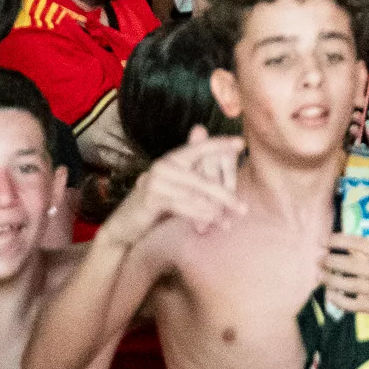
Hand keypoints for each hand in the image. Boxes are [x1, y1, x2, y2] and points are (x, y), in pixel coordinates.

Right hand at [106, 127, 246, 243]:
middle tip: (243, 208)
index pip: (200, 148)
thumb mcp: (177, 189)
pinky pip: (182, 206)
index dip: (220, 144)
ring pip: (195, 196)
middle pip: (202, 179)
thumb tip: (221, 172)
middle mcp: (164, 165)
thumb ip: (196, 178)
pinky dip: (198, 216)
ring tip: (228, 222)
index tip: (241, 143)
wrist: (125, 225)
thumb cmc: (156, 205)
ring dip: (214, 212)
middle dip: (225, 195)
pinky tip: (210, 224)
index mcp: (172, 158)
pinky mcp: (151, 198)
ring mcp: (156, 181)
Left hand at [321, 232, 368, 326]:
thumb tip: (354, 240)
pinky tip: (330, 295)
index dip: (338, 240)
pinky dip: (339, 300)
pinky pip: (353, 304)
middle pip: (350, 264)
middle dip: (330, 260)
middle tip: (318, 259)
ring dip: (330, 279)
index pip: (359, 244)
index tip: (323, 240)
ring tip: (319, 276)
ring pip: (349, 284)